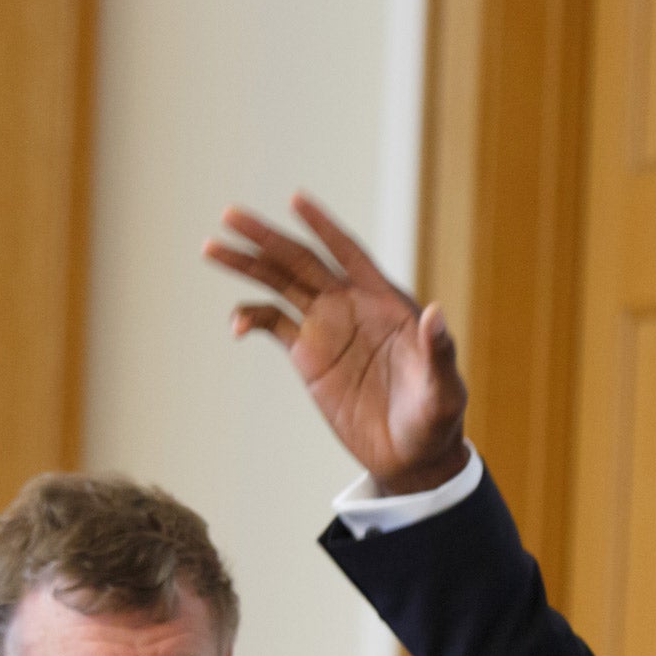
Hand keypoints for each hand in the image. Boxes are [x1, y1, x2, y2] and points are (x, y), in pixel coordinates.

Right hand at [205, 194, 469, 494]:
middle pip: (301, 261)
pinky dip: (250, 318)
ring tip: (211, 247)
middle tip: (229, 215)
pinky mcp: (309, 357)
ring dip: (247, 265)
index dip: (324, 226)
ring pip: (279, 285)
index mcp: (384, 301)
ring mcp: (327, 329)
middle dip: (266, 237)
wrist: (412, 456)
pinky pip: (272, 325)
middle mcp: (351, 305)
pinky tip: (236, 326)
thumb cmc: (437, 419)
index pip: (349, 252)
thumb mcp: (444, 388)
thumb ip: (440, 351)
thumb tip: (436, 313)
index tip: (295, 199)